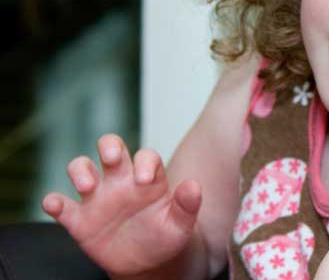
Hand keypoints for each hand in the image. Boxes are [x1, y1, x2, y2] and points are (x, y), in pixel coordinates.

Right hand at [41, 134, 201, 277]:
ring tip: (87, 185)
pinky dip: (53, 202)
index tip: (145, 180)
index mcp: (148, 178)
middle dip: (109, 145)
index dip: (145, 161)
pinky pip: (61, 206)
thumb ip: (187, 205)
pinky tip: (54, 203)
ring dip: (80, 170)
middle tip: (111, 157)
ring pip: (82, 168)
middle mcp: (120, 181)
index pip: (145, 156)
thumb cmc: (165, 236)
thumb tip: (194, 186)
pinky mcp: (79, 219)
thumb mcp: (180, 224)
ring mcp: (98, 197)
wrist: (147, 263)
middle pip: (111, 147)